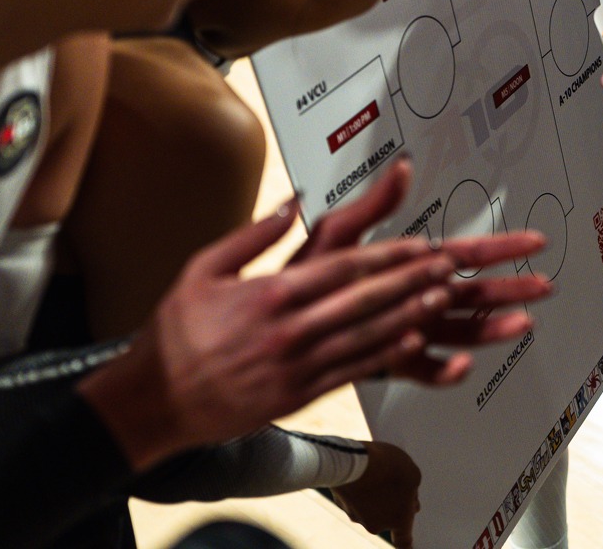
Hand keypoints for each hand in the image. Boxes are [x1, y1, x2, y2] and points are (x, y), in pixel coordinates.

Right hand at [82, 162, 547, 467]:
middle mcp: (288, 330)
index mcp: (268, 295)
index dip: (387, 256)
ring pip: (366, 336)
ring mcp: (295, 365)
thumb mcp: (202, 269)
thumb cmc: (176, 332)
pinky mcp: (298, 394)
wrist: (153, 400)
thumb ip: (251, 235)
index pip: (341, 270)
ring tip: (444, 298)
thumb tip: (291, 201)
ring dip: (410, 314)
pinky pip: (352, 371)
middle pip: (363, 300)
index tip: (420, 244)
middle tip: (449, 266)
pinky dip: (387, 355)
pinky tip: (416, 341)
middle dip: (411, 281)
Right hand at [332, 441, 421, 547]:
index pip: (403, 541)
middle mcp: (376, 525)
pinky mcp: (342, 505)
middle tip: (394, 480)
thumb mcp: (413, 475)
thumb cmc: (389, 467)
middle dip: (391, 504)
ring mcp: (357, 516)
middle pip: (387, 517)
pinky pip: (356, 498)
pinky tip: (361, 472)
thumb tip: (411, 504)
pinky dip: (360, 489)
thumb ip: (413, 494)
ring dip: (374, 495)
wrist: (352, 460)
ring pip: (370, 507)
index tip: (408, 548)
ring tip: (376, 471)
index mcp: (398, 520)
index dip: (407, 545)